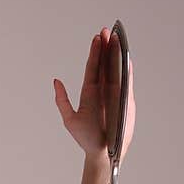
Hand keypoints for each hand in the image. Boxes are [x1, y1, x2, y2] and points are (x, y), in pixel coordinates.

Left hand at [53, 26, 135, 162]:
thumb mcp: (69, 119)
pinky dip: (128, 70)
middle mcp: (103, 91)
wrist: (101, 152)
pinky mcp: (125, 101)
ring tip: (117, 38)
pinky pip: (127, 82)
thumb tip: (56, 81)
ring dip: (117, 54)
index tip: (97, 38)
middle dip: (106, 47)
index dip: (95, 53)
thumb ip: (62, 100)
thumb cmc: (86, 138)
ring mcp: (115, 94)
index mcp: (89, 92)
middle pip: (105, 64)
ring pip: (116, 70)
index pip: (92, 68)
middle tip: (107, 30)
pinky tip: (127, 58)